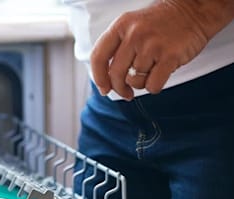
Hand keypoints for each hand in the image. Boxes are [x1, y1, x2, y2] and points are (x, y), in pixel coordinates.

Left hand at [91, 0, 230, 99]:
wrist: (194, 10)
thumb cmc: (162, 23)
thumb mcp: (133, 26)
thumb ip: (118, 47)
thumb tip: (107, 79)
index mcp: (121, 25)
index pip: (98, 57)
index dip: (99, 77)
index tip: (104, 89)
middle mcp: (134, 34)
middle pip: (115, 74)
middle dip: (119, 89)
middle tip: (126, 93)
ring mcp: (152, 45)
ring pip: (135, 81)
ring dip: (141, 83)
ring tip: (150, 72)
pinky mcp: (170, 56)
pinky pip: (152, 85)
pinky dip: (154, 87)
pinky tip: (159, 77)